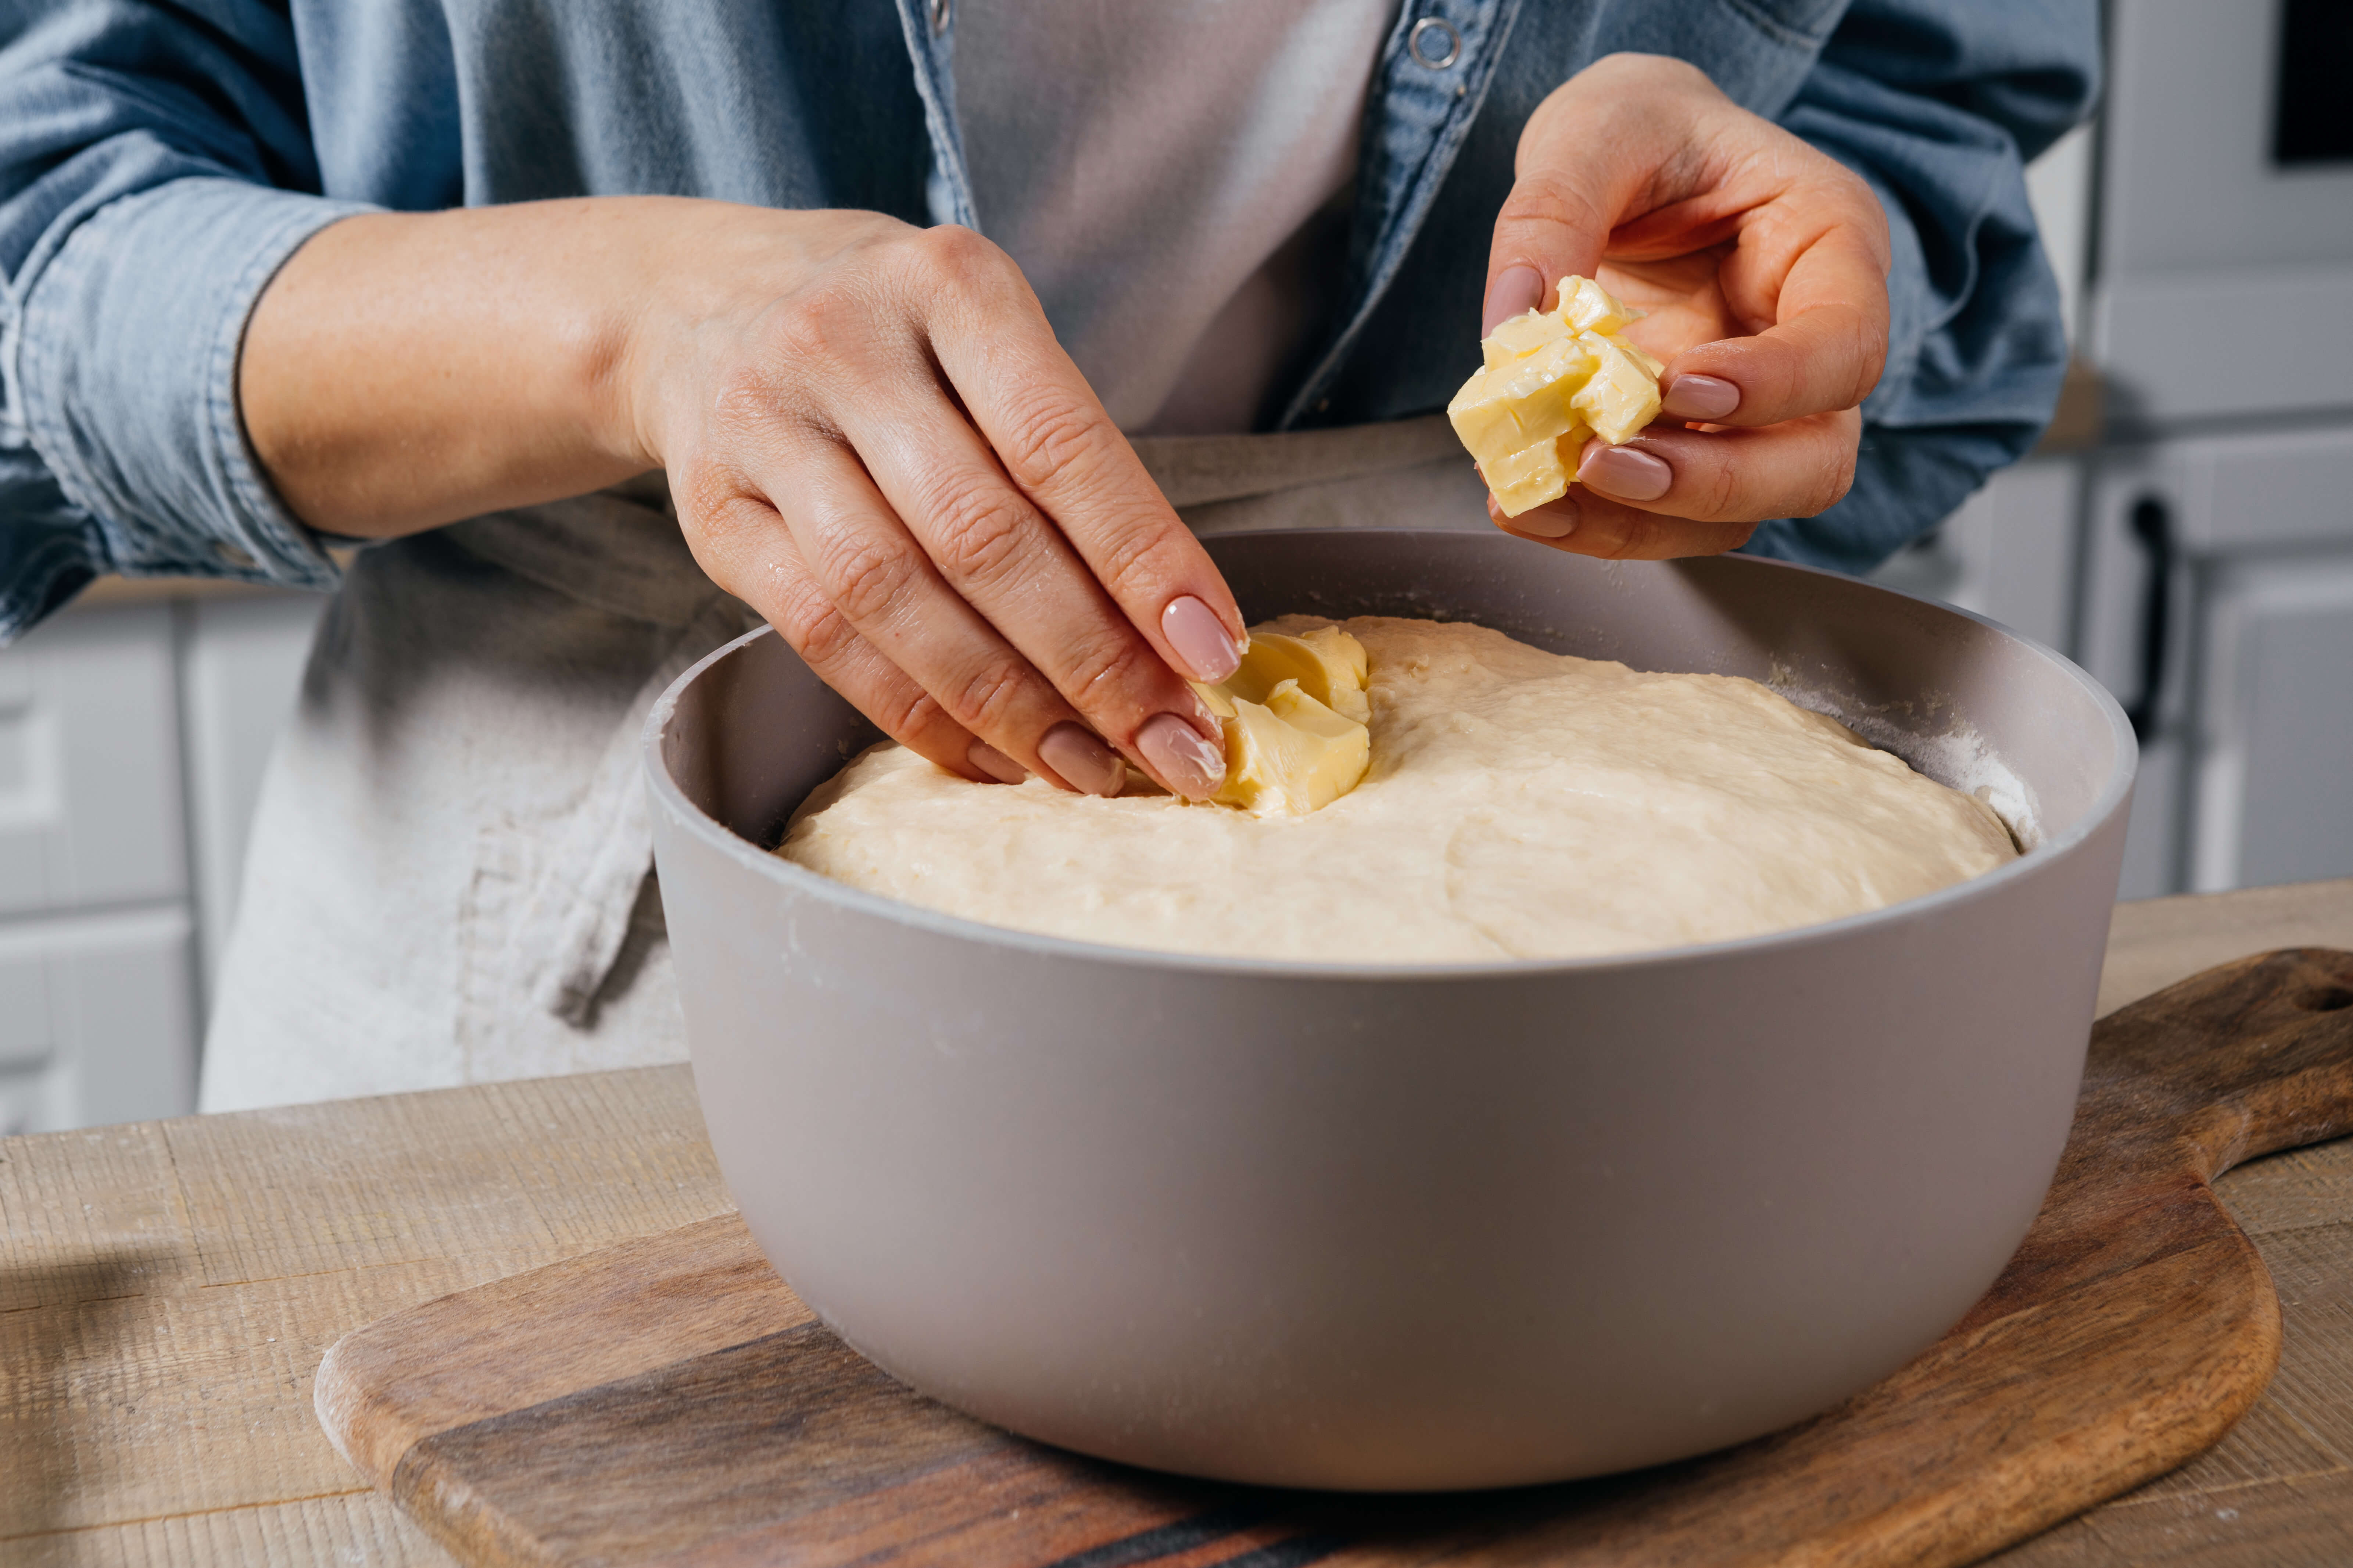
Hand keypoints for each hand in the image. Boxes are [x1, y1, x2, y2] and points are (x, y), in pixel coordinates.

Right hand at [620, 207, 1240, 797]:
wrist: (700, 305)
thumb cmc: (895, 336)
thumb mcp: (990, 337)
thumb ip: (1070, 458)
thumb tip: (1173, 629)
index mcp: (948, 286)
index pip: (1061, 445)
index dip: (1143, 560)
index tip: (1211, 652)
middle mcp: (845, 346)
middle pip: (981, 536)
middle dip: (1093, 661)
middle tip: (1173, 744)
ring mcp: (765, 428)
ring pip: (896, 597)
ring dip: (1008, 704)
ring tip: (1093, 768)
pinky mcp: (717, 517)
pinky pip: (823, 638)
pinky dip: (918, 712)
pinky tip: (994, 756)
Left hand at [1478, 54, 1890, 557]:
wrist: (1614, 161)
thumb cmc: (1637, 130)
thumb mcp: (1595, 132)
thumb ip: (1554, 212)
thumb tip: (1513, 326)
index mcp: (1829, 245)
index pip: (1846, 345)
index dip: (1776, 385)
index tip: (1679, 385)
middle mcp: (1811, 344)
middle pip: (1813, 460)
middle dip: (1712, 480)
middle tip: (1606, 462)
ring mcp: (1758, 411)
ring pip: (1739, 509)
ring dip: (1642, 520)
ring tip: (1541, 498)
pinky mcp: (1692, 445)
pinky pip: (1667, 514)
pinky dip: (1598, 525)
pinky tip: (1527, 505)